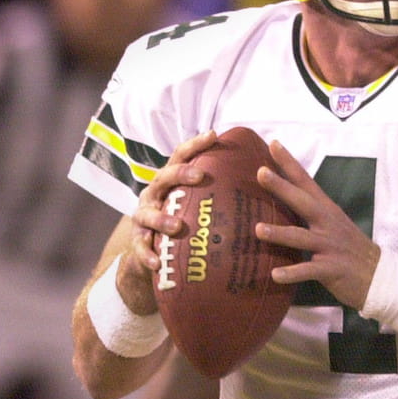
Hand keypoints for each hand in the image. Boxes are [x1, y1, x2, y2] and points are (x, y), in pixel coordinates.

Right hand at [120, 130, 217, 313]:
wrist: (146, 247)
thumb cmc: (181, 218)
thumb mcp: (194, 201)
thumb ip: (216, 191)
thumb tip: (260, 177)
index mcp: (171, 180)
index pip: (181, 156)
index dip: (196, 145)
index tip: (214, 135)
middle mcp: (155, 193)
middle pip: (164, 177)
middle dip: (181, 174)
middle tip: (200, 176)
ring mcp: (143, 216)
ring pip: (149, 213)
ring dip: (162, 219)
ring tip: (177, 227)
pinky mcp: (137, 240)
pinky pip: (140, 247)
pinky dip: (147, 255)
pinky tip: (156, 263)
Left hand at [254, 140, 380, 309]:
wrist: (379, 275)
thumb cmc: (348, 248)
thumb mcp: (332, 224)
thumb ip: (310, 212)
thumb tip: (282, 198)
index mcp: (326, 210)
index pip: (306, 181)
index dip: (290, 163)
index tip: (273, 143)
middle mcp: (328, 223)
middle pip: (303, 202)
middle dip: (282, 187)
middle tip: (261, 173)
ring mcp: (330, 246)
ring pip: (302, 237)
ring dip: (280, 233)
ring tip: (258, 229)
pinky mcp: (332, 269)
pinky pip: (309, 270)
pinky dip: (293, 273)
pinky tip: (275, 275)